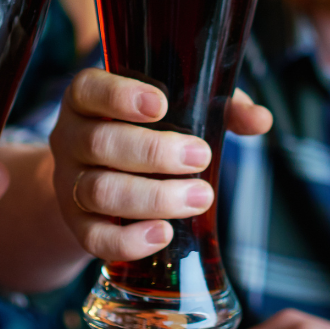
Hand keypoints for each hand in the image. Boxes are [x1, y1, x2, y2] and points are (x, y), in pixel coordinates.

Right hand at [49, 68, 270, 261]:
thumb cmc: (146, 132)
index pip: (90, 89)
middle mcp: (70, 137)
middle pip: (101, 143)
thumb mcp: (178, 109)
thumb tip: (260, 119)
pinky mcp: (77, 225)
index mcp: (88, 99)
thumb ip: (220, 107)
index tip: (160, 105)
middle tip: (201, 157)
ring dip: (153, 196)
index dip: (120, 96)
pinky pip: (94, 238)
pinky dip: (129, 240)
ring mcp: (69, 183)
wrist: (98, 177)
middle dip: (154, 152)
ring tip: (199, 197)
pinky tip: (163, 233)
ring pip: (100, 191)